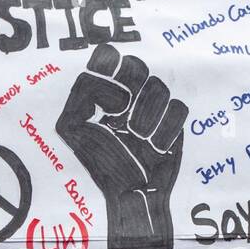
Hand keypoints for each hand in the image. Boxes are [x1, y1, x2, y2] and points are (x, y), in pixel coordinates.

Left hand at [55, 44, 186, 248]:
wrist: (128, 194)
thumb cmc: (99, 161)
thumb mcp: (72, 126)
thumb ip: (83, 93)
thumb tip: (120, 90)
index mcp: (103, 89)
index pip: (108, 55)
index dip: (108, 69)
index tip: (104, 99)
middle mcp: (129, 92)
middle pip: (138, 65)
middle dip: (130, 91)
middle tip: (121, 117)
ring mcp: (153, 106)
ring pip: (159, 87)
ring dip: (146, 116)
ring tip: (136, 138)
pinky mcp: (173, 123)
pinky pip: (178, 108)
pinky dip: (166, 130)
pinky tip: (154, 148)